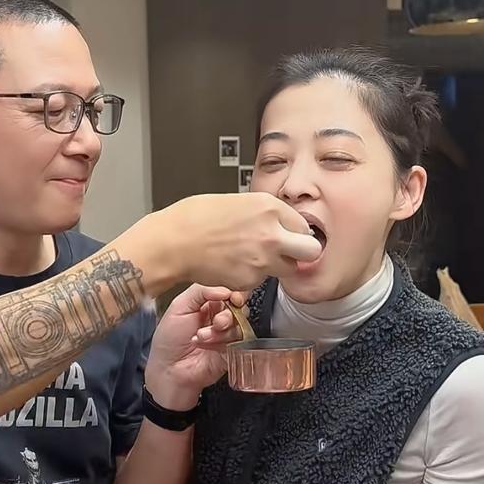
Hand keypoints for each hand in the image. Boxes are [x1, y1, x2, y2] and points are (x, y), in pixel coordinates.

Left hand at [146, 285, 246, 408]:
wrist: (169, 370)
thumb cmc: (169, 340)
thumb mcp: (179, 306)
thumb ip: (201, 290)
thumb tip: (225, 288)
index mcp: (207, 303)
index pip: (228, 290)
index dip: (233, 292)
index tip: (232, 297)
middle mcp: (219, 316)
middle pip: (238, 306)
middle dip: (227, 313)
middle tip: (216, 322)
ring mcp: (227, 334)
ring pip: (239, 323)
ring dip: (220, 330)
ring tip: (201, 337)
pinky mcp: (233, 350)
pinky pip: (239, 340)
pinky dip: (223, 341)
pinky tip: (207, 346)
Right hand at [166, 193, 321, 290]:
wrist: (173, 243)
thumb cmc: (195, 218)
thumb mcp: (237, 202)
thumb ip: (264, 213)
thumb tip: (280, 223)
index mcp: (269, 208)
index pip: (303, 225)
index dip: (294, 232)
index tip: (288, 236)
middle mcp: (272, 233)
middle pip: (311, 250)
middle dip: (302, 253)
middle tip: (288, 253)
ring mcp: (263, 259)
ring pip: (288, 269)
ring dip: (277, 266)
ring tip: (251, 258)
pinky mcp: (251, 280)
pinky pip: (262, 281)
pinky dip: (252, 276)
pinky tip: (234, 265)